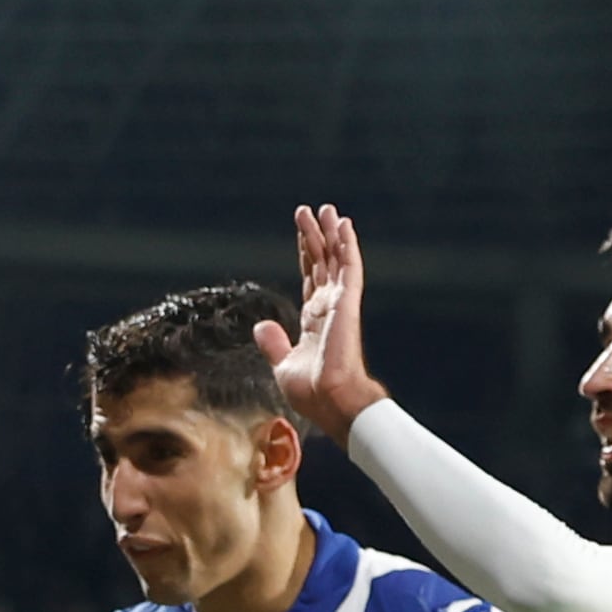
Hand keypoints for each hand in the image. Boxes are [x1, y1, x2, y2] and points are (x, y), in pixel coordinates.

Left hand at [250, 204, 389, 442]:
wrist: (330, 402)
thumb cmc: (312, 392)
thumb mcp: (283, 365)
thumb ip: (274, 344)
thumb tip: (262, 326)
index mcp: (313, 320)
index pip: (309, 278)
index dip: (306, 256)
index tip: (303, 235)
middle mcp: (328, 307)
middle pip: (321, 263)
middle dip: (315, 237)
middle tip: (310, 211)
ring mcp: (339, 303)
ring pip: (335, 259)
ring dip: (331, 233)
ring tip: (326, 209)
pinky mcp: (347, 303)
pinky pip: (349, 268)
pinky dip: (347, 245)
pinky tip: (344, 225)